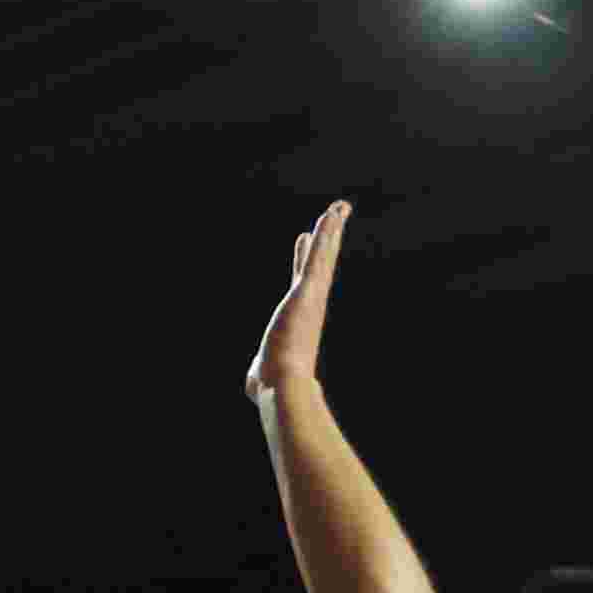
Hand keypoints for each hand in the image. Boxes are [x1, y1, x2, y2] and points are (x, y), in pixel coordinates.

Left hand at [248, 201, 348, 403]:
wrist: (283, 386)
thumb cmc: (272, 385)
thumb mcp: (262, 373)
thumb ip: (259, 373)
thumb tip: (253, 386)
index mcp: (300, 316)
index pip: (303, 280)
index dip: (303, 258)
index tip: (304, 239)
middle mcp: (311, 303)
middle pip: (320, 262)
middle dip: (327, 237)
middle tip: (335, 214)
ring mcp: (312, 296)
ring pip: (325, 254)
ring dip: (331, 228)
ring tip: (339, 205)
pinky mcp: (308, 290)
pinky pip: (320, 255)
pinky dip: (327, 233)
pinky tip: (333, 213)